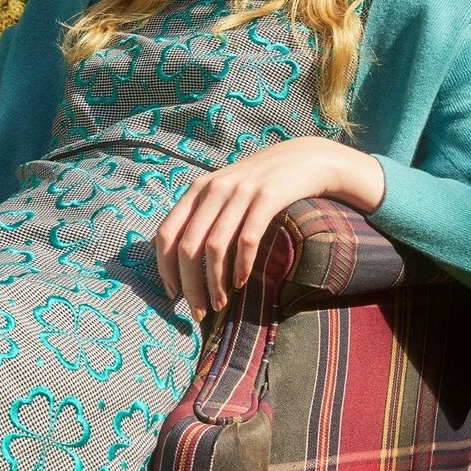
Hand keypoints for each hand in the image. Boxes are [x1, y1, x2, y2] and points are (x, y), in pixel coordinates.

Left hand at [153, 137, 384, 321]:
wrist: (305, 159)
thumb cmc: (260, 183)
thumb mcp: (225, 191)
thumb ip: (203, 215)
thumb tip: (180, 260)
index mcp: (197, 189)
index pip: (166, 233)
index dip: (164, 267)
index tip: (172, 295)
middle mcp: (214, 189)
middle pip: (187, 247)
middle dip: (190, 286)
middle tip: (199, 311)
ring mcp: (240, 192)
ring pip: (214, 247)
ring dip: (215, 283)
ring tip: (221, 304)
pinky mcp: (267, 198)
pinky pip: (247, 240)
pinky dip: (242, 266)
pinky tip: (243, 283)